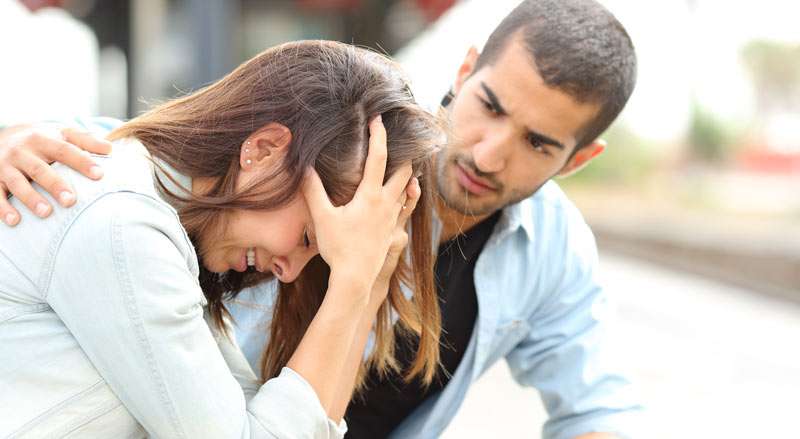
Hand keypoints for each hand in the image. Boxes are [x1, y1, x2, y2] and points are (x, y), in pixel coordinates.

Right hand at [0, 125, 110, 225]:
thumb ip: (85, 140)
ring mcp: (5, 165)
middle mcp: (22, 151)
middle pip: (40, 169)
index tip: (99, 175)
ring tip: (46, 213)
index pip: (64, 150)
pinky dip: (3, 207)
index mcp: (42, 139)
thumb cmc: (41, 140)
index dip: (81, 161)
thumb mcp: (61, 133)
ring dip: (30, 198)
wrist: (0, 135)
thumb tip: (110, 149)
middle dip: (55, 184)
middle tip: (71, 201)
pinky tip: (14, 221)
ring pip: (17, 183)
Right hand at [302, 116, 412, 301]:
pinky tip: (403, 195)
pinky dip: (407, 196)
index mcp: (371, 196)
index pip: (379, 158)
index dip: (379, 136)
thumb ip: (312, 191)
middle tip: (398, 141)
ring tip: (401, 164)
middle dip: (403, 154)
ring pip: (408, 190)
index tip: (378, 120)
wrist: (355, 278)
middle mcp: (387, 204)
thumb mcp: (322, 218)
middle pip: (404, 172)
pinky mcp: (393, 231)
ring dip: (406, 175)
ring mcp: (393, 219)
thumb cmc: (338, 248)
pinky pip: (405, 208)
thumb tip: (303, 168)